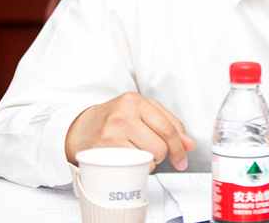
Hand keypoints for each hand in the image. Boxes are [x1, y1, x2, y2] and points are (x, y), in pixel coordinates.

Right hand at [65, 92, 195, 169]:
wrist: (79, 129)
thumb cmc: (112, 121)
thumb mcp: (140, 114)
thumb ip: (167, 124)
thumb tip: (189, 144)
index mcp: (136, 100)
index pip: (168, 126)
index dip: (179, 147)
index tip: (182, 159)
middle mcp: (124, 113)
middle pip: (161, 145)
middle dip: (162, 155)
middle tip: (152, 153)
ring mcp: (113, 130)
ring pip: (149, 157)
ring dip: (149, 162)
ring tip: (137, 154)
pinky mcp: (105, 148)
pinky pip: (134, 166)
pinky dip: (137, 168)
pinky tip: (129, 161)